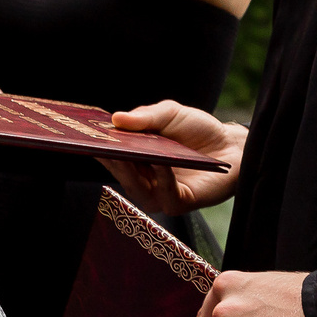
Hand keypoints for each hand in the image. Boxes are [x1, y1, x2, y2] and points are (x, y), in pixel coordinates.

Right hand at [104, 99, 245, 214]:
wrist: (232, 144)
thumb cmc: (197, 129)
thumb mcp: (169, 114)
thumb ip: (145, 117)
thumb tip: (115, 118)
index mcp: (136, 160)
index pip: (111, 156)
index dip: (97, 147)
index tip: (83, 136)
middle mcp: (145, 180)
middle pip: (120, 173)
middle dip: (111, 159)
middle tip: (101, 145)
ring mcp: (161, 194)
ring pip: (137, 188)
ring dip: (132, 172)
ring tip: (128, 154)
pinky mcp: (181, 203)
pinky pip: (165, 194)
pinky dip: (161, 179)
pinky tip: (161, 163)